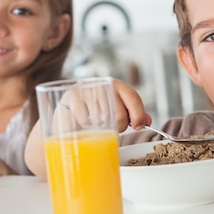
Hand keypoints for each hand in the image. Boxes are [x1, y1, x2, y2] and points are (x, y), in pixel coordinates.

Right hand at [24, 79, 150, 179]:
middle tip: (113, 129)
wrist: (66, 107)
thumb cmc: (95, 110)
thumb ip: (132, 114)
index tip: (138, 126)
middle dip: (120, 127)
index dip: (138, 115)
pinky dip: (86, 126)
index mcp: (117, 85)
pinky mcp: (72, 97)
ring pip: (103, 119)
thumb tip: (147, 121)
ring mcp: (87, 90)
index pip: (133, 98)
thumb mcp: (115, 108)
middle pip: (119, 115)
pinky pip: (86, 121)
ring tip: (96, 125)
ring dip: (101, 128)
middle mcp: (103, 84)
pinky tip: (84, 122)